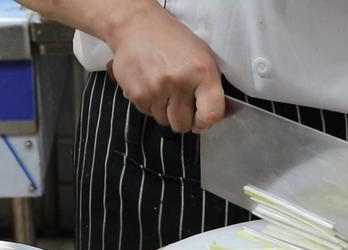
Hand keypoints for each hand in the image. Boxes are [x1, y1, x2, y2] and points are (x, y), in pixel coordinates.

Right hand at [105, 5, 224, 133]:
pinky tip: (150, 85)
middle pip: (183, 125)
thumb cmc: (172, 41)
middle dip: (182, 118)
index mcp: (202, 72)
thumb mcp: (202, 56)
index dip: (205, 123)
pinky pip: (147, 113)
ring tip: (162, 88)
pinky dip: (149, 104)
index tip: (200, 121)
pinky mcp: (137, 94)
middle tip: (178, 101)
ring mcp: (156, 90)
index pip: (211, 115)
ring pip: (163, 121)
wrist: (137, 27)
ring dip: (164, 110)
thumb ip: (209, 87)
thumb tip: (208, 118)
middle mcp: (180, 82)